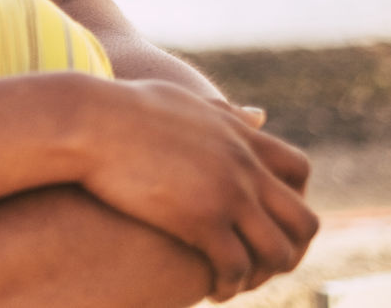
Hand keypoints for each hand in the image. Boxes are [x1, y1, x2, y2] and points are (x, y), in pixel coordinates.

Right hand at [75, 79, 317, 302]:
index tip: (268, 218)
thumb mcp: (186, 102)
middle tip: (262, 263)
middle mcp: (244, 166)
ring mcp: (227, 194)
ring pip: (277, 251)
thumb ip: (227, 112)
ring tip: (237, 282)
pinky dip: (230, 286)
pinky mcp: (201, 221)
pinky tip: (212, 292)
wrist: (88, 122)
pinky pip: (236, 267)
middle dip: (291, 248)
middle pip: (303, 220)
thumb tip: (258, 115)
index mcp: (240, 136)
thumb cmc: (121, 108)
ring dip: (263, 274)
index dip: (293, 198)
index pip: (299, 170)